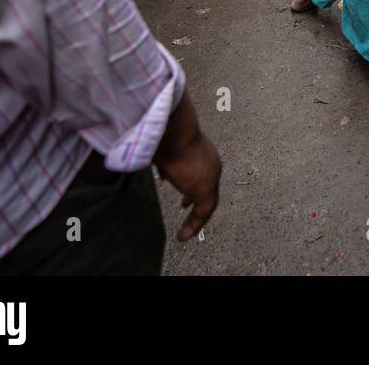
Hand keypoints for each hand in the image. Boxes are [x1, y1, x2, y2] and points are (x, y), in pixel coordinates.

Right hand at [153, 99, 221, 242]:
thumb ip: (163, 159)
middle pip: (206, 190)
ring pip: (207, 204)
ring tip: (184, 234)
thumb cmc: (163, 134)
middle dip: (195, 202)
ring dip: (195, 220)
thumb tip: (157, 166)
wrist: (172, 130)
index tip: (184, 201)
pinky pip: (203, 213)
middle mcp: (211, 166)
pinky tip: (182, 236)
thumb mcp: (164, 148)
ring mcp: (211, 178)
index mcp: (203, 154)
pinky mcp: (205, 189)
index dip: (192, 190)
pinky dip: (194, 225)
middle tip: (186, 213)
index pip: (201, 175)